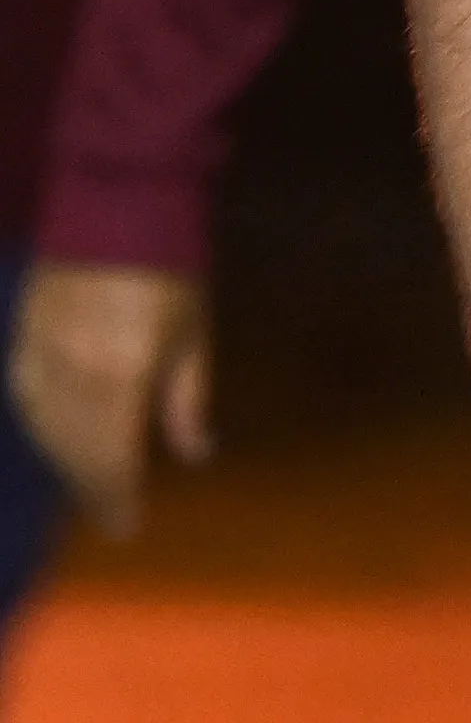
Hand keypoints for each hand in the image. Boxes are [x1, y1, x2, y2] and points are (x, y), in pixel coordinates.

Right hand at [9, 262, 213, 536]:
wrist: (118, 196)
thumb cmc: (171, 264)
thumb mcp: (194, 331)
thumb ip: (187, 399)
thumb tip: (193, 454)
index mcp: (122, 377)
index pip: (113, 461)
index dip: (117, 500)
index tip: (126, 526)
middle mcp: (75, 375)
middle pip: (76, 453)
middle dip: (93, 488)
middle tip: (110, 510)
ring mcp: (43, 354)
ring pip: (47, 431)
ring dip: (67, 462)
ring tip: (89, 481)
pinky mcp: (25, 335)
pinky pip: (27, 397)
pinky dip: (42, 426)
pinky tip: (55, 437)